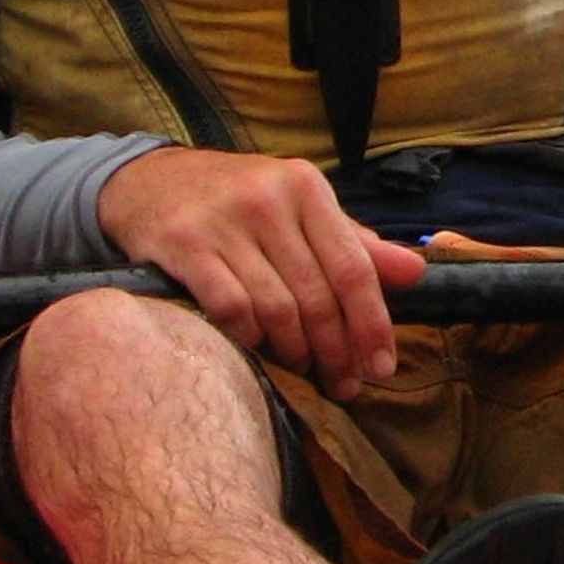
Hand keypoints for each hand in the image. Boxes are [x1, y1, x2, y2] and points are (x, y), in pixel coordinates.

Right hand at [96, 146, 424, 399]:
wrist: (148, 180)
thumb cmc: (237, 200)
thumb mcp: (298, 207)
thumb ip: (353, 242)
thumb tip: (415, 273)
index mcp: (306, 188)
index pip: (353, 267)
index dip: (372, 323)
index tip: (382, 365)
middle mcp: (268, 200)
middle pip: (317, 295)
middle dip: (336, 349)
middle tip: (344, 383)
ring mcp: (224, 222)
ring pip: (277, 308)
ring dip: (295, 350)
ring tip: (302, 367)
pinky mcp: (184, 244)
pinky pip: (230, 308)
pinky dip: (249, 336)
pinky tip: (256, 346)